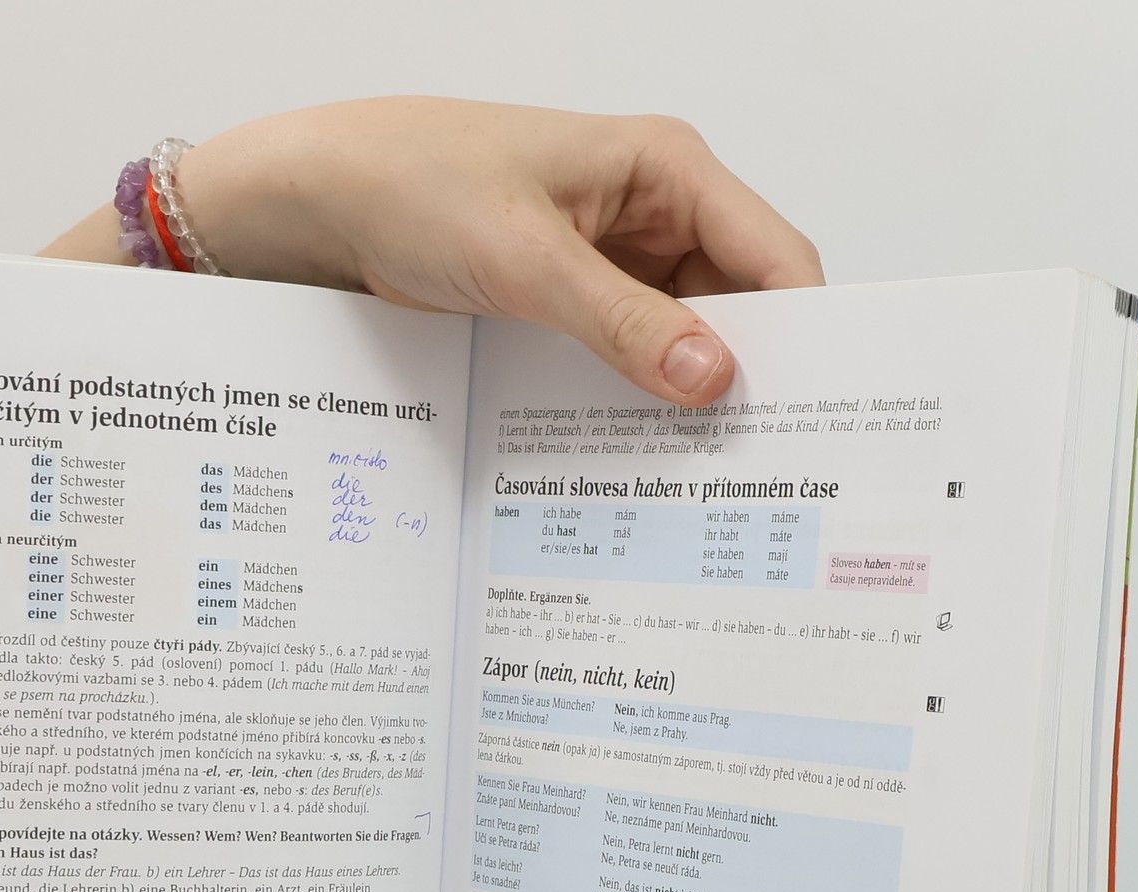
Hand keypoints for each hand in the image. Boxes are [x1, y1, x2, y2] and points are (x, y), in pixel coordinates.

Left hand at [178, 98, 823, 403]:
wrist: (323, 201)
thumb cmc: (413, 184)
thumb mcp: (524, 260)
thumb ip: (620, 323)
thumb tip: (711, 378)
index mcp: (666, 170)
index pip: (774, 258)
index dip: (804, 335)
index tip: (815, 416)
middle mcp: (653, 213)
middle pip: (739, 308)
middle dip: (749, 378)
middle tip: (759, 466)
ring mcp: (614, 264)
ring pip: (684, 342)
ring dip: (686, 400)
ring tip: (703, 476)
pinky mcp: (572, 306)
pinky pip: (628, 359)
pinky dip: (635, 401)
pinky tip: (637, 453)